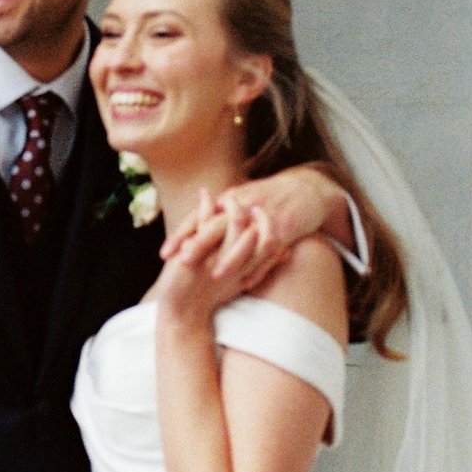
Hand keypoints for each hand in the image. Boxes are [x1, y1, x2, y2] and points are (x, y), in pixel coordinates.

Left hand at [162, 164, 339, 299]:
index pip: (199, 217)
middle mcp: (244, 205)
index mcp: (229, 199)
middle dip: (200, 244)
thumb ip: (215, 216)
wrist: (307, 189)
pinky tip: (246, 282)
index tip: (164, 254)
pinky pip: (269, 248)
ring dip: (230, 258)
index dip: (181, 234)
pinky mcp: (285, 228)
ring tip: (214, 275)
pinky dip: (258, 266)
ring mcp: (264, 217)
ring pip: (244, 239)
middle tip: (183, 262)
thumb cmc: (268, 199)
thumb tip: (189, 235)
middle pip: (218, 224)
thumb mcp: (239, 201)